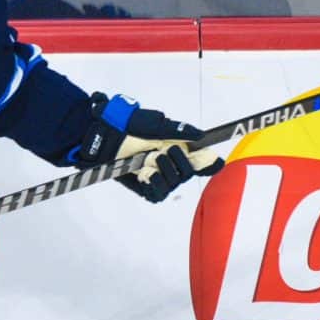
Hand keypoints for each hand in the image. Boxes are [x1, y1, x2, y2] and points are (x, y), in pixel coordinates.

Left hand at [75, 92, 222, 203]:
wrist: (105, 137)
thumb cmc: (129, 128)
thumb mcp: (157, 125)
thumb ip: (180, 130)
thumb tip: (201, 136)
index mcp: (178, 148)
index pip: (202, 161)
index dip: (209, 163)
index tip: (214, 160)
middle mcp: (171, 165)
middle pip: (188, 173)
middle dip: (178, 162)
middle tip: (164, 150)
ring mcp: (158, 177)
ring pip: (174, 184)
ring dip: (164, 171)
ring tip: (149, 159)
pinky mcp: (145, 188)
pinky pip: (158, 194)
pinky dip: (155, 184)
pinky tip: (147, 175)